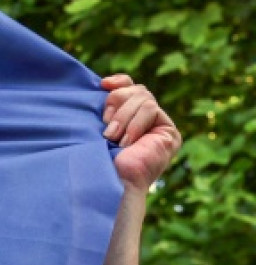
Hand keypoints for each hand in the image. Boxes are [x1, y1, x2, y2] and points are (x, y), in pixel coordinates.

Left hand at [101, 74, 182, 195]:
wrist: (108, 182)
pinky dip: (135, 123)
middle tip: (105, 125)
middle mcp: (145, 123)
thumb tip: (103, 84)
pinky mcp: (169, 133)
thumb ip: (105, 108)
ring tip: (111, 138)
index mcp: (127, 120)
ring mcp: (159, 128)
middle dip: (117, 101)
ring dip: (123, 117)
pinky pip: (151, 109)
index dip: (119, 82)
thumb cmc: (95, 160)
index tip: (102, 85)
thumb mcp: (96, 127)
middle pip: (137, 90)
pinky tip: (127, 143)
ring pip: (144, 97)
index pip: (130, 87)